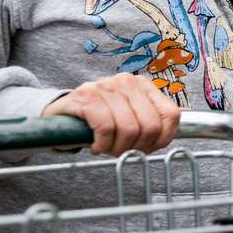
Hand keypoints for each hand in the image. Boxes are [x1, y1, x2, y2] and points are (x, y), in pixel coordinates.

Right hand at [42, 72, 180, 156]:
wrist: (62, 113)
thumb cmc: (99, 118)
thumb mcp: (128, 117)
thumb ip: (149, 124)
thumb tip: (166, 138)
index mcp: (143, 85)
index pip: (170, 114)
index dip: (162, 139)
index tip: (146, 148)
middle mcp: (127, 81)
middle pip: (150, 126)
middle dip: (137, 147)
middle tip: (121, 151)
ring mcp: (106, 86)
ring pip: (129, 129)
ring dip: (117, 148)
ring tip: (107, 148)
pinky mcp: (86, 96)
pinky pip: (106, 127)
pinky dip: (102, 144)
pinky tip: (96, 145)